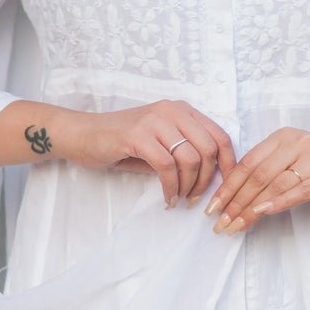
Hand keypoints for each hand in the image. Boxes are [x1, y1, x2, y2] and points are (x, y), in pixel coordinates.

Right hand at [66, 99, 237, 208]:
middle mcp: (172, 110)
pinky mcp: (137, 136)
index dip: (229, 164)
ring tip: (179, 198)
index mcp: (181, 110)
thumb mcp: (157, 142)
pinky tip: (167, 198)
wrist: (80, 134)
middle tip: (195, 198)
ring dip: (188, 186)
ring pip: (190, 158)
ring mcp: (154, 121)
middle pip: (209, 148)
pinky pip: (166, 166)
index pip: (219, 135)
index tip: (225, 187)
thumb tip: (207, 178)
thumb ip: (182, 153)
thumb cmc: (118, 142)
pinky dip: (170, 188)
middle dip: (207, 180)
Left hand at [204, 128, 309, 232]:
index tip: (212, 208)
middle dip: (235, 202)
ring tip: (235, 226)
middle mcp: (296, 143)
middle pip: (257, 175)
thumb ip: (271, 170)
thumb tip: (236, 197)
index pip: (247, 163)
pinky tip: (262, 212)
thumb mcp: (297, 159)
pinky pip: (300, 190)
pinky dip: (279, 202)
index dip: (227, 186)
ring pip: (274, 184)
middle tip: (219, 224)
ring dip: (251, 208)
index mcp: (283, 137)